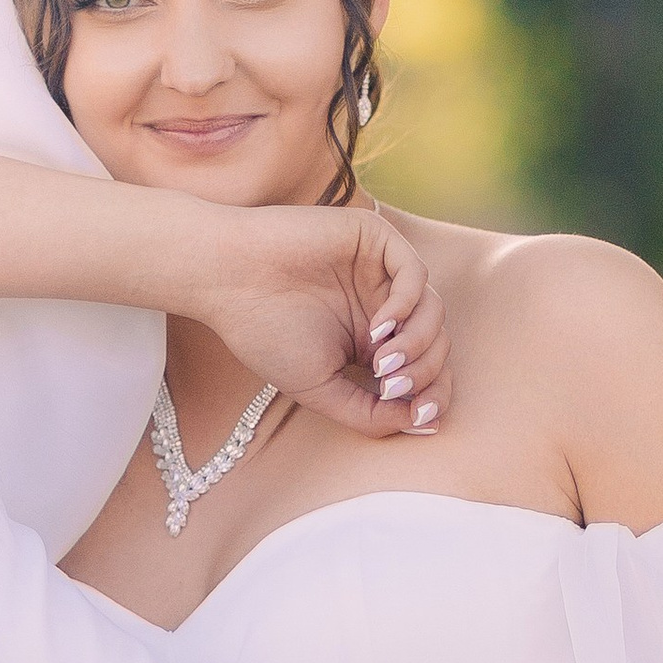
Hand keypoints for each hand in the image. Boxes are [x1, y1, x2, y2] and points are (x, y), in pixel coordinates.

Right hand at [184, 204, 449, 438]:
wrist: (226, 280)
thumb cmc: (264, 332)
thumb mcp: (321, 389)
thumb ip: (369, 413)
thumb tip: (422, 424)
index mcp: (370, 340)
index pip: (424, 367)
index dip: (432, 394)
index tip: (421, 417)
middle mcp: (380, 304)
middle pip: (436, 342)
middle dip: (424, 373)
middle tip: (389, 386)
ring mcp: (380, 271)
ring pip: (433, 311)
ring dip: (418, 344)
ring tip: (382, 361)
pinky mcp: (374, 239)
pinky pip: (416, 273)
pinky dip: (408, 306)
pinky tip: (380, 328)